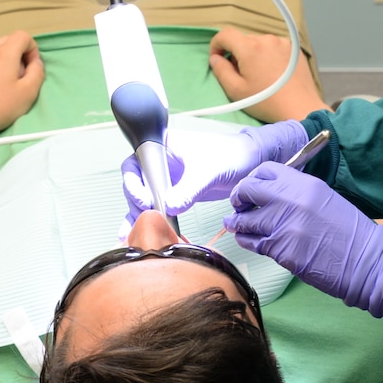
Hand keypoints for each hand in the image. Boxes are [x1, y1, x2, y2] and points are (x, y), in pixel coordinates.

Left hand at [0, 31, 44, 138]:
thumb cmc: (0, 108)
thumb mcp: (29, 92)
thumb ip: (37, 72)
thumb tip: (35, 62)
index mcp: (4, 53)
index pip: (22, 36)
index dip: (31, 49)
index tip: (30, 66)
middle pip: (5, 41)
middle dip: (16, 54)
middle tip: (17, 76)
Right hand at [121, 119, 306, 219]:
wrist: (250, 162)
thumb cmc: (231, 154)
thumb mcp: (209, 170)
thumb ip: (189, 188)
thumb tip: (169, 207)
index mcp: (163, 146)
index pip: (135, 163)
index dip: (134, 183)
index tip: (146, 200)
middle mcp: (161, 162)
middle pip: (135, 184)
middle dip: (136, 203)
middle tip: (148, 218)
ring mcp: (167, 179)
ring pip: (143, 198)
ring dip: (137, 216)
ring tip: (132, 236)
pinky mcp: (175, 193)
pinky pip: (157, 207)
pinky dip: (151, 220)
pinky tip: (142, 234)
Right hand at [209, 28, 328, 122]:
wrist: (300, 108)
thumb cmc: (266, 102)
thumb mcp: (236, 91)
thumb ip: (220, 71)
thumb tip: (215, 58)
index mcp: (250, 47)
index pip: (225, 34)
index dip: (216, 45)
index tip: (218, 60)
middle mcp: (267, 39)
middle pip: (243, 40)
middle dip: (237, 53)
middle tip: (241, 75)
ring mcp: (283, 42)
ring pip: (259, 43)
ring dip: (254, 54)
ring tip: (260, 75)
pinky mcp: (295, 48)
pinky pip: (274, 47)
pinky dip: (269, 55)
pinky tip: (274, 73)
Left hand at [226, 164, 382, 319]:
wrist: (365, 261)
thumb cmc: (350, 232)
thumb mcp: (325, 199)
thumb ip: (297, 193)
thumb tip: (271, 194)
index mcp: (305, 184)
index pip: (265, 171)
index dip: (253, 179)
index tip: (251, 189)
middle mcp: (291, 201)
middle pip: (249, 191)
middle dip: (239, 198)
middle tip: (238, 206)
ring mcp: (284, 226)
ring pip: (246, 220)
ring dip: (237, 222)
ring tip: (235, 223)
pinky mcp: (281, 251)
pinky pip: (254, 243)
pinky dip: (247, 240)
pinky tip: (247, 239)